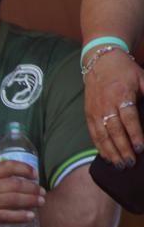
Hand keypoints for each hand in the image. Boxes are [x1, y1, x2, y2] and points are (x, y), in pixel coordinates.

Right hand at [0, 161, 45, 226]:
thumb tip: (22, 178)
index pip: (9, 166)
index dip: (25, 169)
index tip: (35, 175)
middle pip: (16, 184)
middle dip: (33, 188)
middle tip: (42, 192)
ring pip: (15, 199)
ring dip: (32, 201)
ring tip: (40, 202)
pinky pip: (10, 215)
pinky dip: (22, 216)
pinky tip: (31, 216)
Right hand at [85, 48, 143, 166]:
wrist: (100, 62)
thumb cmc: (125, 71)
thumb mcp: (142, 78)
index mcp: (121, 95)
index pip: (129, 119)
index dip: (135, 134)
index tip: (141, 148)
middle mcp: (106, 105)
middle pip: (114, 131)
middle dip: (122, 149)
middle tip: (130, 162)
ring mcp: (95, 111)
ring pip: (102, 136)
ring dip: (111, 152)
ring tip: (119, 165)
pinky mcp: (88, 115)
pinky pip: (93, 134)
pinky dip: (99, 147)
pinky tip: (106, 157)